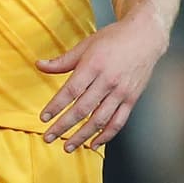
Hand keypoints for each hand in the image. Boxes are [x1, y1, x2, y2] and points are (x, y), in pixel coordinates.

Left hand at [36, 14, 167, 151]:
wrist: (144, 36)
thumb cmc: (114, 39)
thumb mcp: (86, 45)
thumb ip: (63, 60)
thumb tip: (40, 65)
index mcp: (93, 65)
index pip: (70, 91)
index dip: (56, 106)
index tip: (44, 117)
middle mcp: (107, 80)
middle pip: (82, 109)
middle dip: (63, 126)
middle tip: (49, 137)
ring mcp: (121, 91)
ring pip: (99, 120)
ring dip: (82, 136)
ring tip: (68, 146)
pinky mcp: (131, 99)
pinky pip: (118, 122)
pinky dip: (106, 136)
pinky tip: (94, 144)